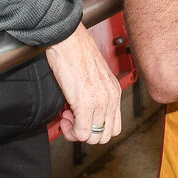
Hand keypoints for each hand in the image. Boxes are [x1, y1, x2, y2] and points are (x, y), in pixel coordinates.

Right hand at [45, 23, 122, 143]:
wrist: (68, 39)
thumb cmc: (76, 52)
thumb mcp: (92, 76)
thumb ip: (94, 94)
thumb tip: (82, 112)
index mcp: (114, 90)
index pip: (114, 126)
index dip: (96, 128)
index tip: (82, 118)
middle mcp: (111, 96)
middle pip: (105, 135)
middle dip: (86, 133)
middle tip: (72, 119)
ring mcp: (100, 100)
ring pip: (94, 137)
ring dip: (77, 133)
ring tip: (67, 117)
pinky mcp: (86, 102)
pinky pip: (82, 132)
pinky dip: (70, 132)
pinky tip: (64, 117)